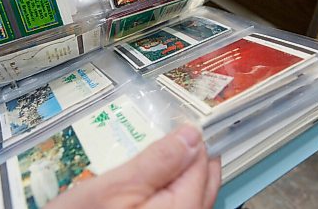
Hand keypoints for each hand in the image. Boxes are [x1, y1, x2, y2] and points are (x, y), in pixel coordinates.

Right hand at [46, 124, 220, 208]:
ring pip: (192, 195)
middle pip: (203, 182)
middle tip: (169, 129)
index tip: (176, 117)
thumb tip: (192, 134)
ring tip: (159, 148)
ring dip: (179, 170)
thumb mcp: (114, 187)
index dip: (192, 137)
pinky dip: (169, 187)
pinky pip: (176, 206)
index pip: (202, 165)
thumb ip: (158, 162)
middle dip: (189, 153)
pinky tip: (152, 176)